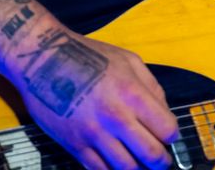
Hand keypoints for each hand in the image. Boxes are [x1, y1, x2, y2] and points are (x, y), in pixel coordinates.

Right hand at [11, 28, 179, 168]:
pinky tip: (117, 165)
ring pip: (126, 168)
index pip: (167, 129)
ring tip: (140, 164)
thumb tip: (165, 113)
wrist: (42, 59)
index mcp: (132, 93)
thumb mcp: (128, 60)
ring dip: (138, 169)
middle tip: (160, 159)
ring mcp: (93, 134)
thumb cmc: (87, 55)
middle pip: (151, 155)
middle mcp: (115, 117)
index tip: (168, 136)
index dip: (172, 135)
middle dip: (160, 161)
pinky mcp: (74, 145)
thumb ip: (152, 87)